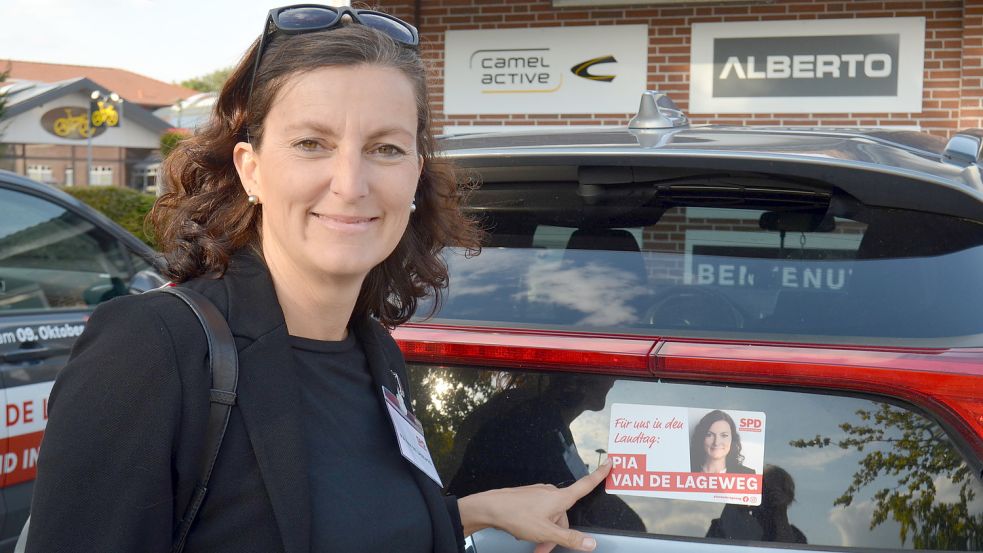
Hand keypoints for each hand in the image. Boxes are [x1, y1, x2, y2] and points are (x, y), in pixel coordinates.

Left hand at [458, 461, 611, 552]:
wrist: (489, 508)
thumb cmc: (517, 516)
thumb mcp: (546, 532)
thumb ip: (570, 538)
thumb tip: (591, 543)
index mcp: (560, 498)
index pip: (586, 485)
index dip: (599, 474)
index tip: (610, 462)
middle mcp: (551, 493)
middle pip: (564, 516)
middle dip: (557, 533)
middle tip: (544, 548)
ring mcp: (538, 495)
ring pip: (550, 518)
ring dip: (545, 533)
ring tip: (533, 544)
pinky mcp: (528, 498)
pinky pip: (539, 515)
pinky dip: (536, 527)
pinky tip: (525, 534)